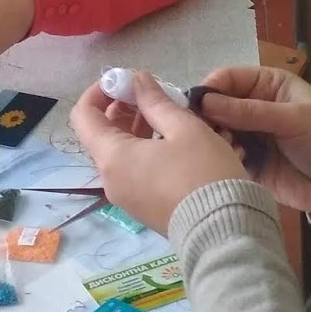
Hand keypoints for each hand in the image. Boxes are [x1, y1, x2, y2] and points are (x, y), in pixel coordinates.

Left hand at [70, 71, 247, 231]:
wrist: (226, 233)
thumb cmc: (204, 174)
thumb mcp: (185, 129)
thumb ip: (156, 101)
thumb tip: (137, 78)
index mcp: (112, 157)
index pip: (84, 115)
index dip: (98, 92)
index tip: (123, 80)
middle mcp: (110, 179)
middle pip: (102, 134)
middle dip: (122, 108)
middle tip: (151, 94)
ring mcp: (126, 197)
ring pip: (121, 152)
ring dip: (138, 128)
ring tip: (168, 113)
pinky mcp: (143, 207)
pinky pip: (134, 170)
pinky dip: (146, 149)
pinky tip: (174, 139)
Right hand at [194, 65, 310, 216]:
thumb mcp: (293, 119)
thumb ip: (249, 111)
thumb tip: (204, 102)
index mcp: (266, 85)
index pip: (226, 78)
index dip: (209, 89)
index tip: (197, 106)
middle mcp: (253, 107)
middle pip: (215, 105)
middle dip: (209, 117)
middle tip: (213, 132)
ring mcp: (249, 135)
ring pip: (216, 131)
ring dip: (216, 138)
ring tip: (228, 147)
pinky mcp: (248, 162)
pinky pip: (225, 155)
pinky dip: (224, 157)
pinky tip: (234, 162)